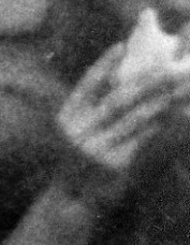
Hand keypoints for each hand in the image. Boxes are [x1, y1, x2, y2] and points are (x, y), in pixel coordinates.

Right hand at [54, 37, 189, 190]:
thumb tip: (121, 83)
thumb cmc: (77, 160)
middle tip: (167, 68)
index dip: (104, 65)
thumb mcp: (76, 132)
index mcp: (67, 116)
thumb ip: (91, 111)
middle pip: (117, 100)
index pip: (86, 84)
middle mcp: (79, 130)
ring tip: (177, 89)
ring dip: (158, 102)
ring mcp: (96, 147)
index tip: (122, 45)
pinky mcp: (114, 163)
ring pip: (132, 119)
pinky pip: (141, 140)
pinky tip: (174, 116)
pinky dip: (159, 127)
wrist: (71, 199)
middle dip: (144, 82)